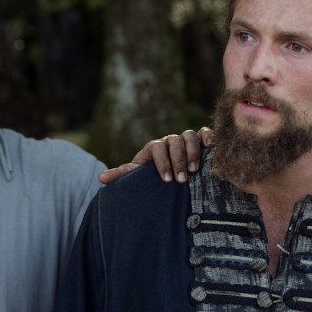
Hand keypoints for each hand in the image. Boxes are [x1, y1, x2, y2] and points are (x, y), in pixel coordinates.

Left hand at [98, 127, 213, 184]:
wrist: (165, 178)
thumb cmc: (149, 178)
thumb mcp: (135, 176)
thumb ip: (121, 175)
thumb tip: (101, 179)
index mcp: (153, 148)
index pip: (157, 147)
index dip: (162, 162)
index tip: (166, 179)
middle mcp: (169, 141)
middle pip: (174, 141)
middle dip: (178, 160)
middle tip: (181, 180)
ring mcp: (184, 140)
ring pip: (189, 136)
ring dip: (193, 152)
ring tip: (194, 170)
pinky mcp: (199, 141)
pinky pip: (203, 132)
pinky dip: (208, 136)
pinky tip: (211, 146)